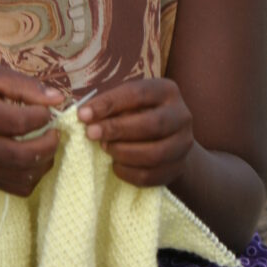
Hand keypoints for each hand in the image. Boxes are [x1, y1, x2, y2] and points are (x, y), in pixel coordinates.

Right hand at [0, 64, 63, 196]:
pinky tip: (33, 157)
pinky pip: (13, 188)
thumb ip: (23, 85)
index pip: (17, 123)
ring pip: (20, 177)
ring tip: (47, 143)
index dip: (43, 117)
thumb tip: (57, 99)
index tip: (49, 109)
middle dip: (49, 144)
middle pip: (20, 155)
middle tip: (56, 131)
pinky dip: (32, 176)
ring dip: (44, 162)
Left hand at [78, 77, 193, 187]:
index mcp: (167, 91)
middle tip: (91, 134)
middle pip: (151, 124)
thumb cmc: (140, 115)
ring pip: (154, 154)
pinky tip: (115, 166)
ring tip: (105, 149)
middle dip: (116, 129)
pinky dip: (128, 173)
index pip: (138, 94)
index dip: (108, 103)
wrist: (169, 141)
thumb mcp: (129, 102)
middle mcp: (181, 115)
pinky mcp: (178, 168)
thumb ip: (110, 105)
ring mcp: (183, 144)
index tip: (83, 114)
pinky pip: (151, 176)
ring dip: (123, 152)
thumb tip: (83, 114)